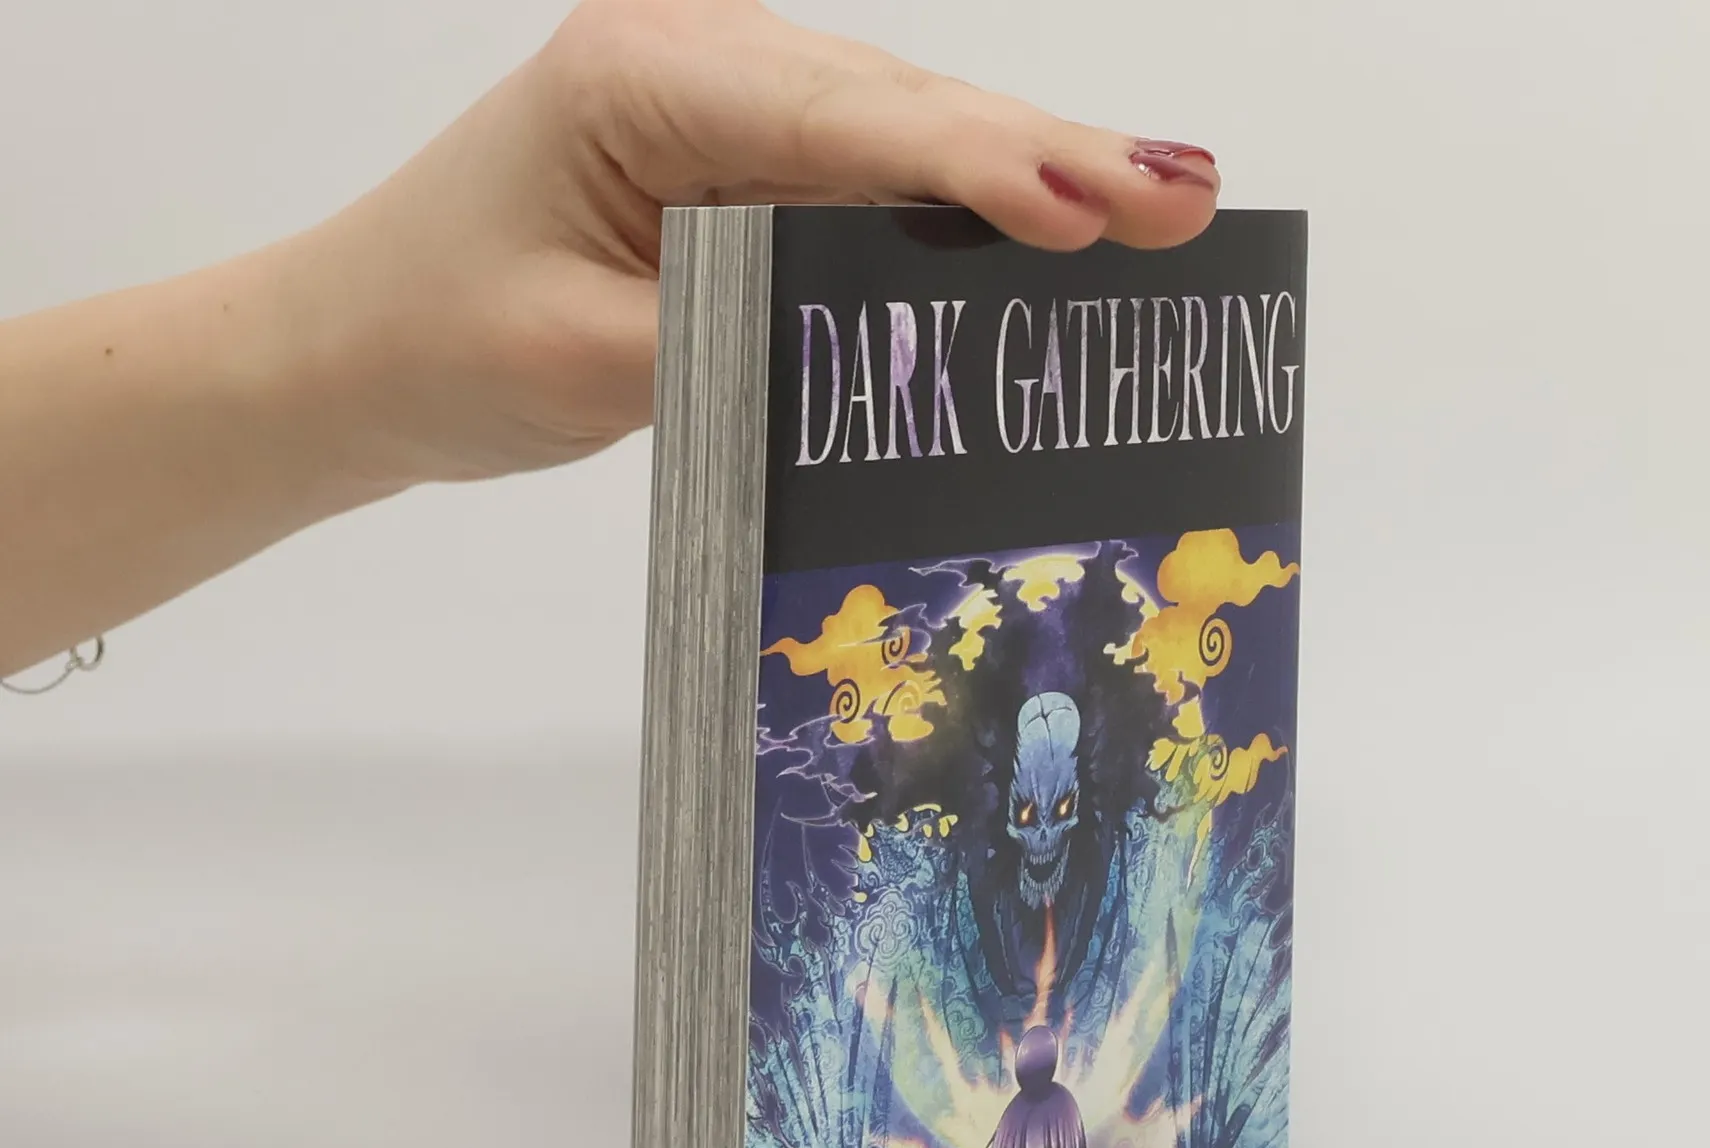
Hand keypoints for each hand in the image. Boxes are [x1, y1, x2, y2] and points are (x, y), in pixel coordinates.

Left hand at [296, 0, 1223, 489]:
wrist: (358, 347)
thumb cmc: (440, 339)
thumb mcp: (581, 359)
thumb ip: (725, 338)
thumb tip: (871, 329)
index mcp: (644, 78)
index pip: (840, 123)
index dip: (976, 168)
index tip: (1091, 206)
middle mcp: (699, 63)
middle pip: (903, 107)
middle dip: (1050, 156)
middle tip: (1186, 196)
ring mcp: (727, 107)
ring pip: (906, 134)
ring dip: (1032, 171)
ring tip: (1162, 200)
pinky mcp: (742, 163)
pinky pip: (875, 177)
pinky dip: (968, 205)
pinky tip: (1061, 216)